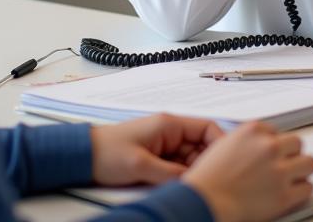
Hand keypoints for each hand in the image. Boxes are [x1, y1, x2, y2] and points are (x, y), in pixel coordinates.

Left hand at [91, 113, 224, 186]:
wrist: (84, 157)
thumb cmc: (106, 152)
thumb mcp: (141, 166)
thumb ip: (169, 174)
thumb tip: (192, 182)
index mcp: (169, 124)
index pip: (207, 128)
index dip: (221, 144)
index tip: (228, 163)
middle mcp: (170, 132)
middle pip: (202, 147)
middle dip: (207, 164)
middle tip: (209, 182)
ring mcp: (164, 145)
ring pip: (192, 159)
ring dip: (194, 172)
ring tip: (195, 187)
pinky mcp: (158, 158)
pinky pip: (179, 167)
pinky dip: (183, 178)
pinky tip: (182, 188)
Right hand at [183, 121, 312, 221]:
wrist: (205, 202)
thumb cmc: (208, 179)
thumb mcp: (224, 144)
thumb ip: (246, 141)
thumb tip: (259, 145)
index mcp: (253, 131)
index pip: (276, 131)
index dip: (273, 144)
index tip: (272, 153)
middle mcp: (268, 147)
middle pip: (297, 143)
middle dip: (291, 154)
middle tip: (285, 164)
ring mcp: (278, 171)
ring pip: (309, 163)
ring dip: (302, 170)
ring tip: (294, 177)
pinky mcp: (284, 195)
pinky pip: (308, 188)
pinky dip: (301, 191)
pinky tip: (293, 192)